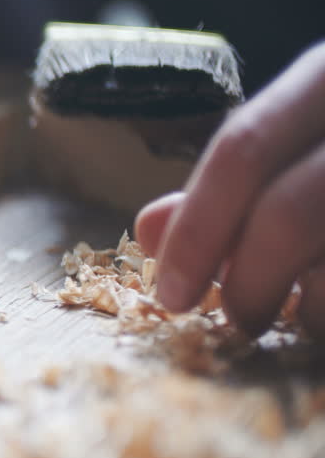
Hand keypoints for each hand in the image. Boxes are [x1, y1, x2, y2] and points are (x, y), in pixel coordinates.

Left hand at [135, 41, 324, 336]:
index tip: (170, 294)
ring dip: (319, 307)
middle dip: (252, 280)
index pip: (245, 146)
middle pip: (294, 209)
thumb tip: (150, 230)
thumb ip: (236, 181)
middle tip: (239, 320)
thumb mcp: (306, 137)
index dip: (199, 229)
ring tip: (312, 316)